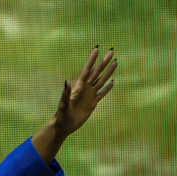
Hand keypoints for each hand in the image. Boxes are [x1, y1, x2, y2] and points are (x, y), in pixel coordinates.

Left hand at [31, 46, 116, 162]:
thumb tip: (66, 81)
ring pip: (101, 81)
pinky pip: (102, 93)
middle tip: (111, 52)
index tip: (97, 49)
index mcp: (78, 86)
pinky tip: (113, 82)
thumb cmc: (61, 115)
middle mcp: (85, 88)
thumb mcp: (63, 104)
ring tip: (115, 63)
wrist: (64, 126)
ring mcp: (89, 95)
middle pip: (96, 72)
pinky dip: (108, 88)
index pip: (86, 70)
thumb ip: (65, 93)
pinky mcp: (93, 103)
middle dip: (103, 62)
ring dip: (108, 72)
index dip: (91, 60)